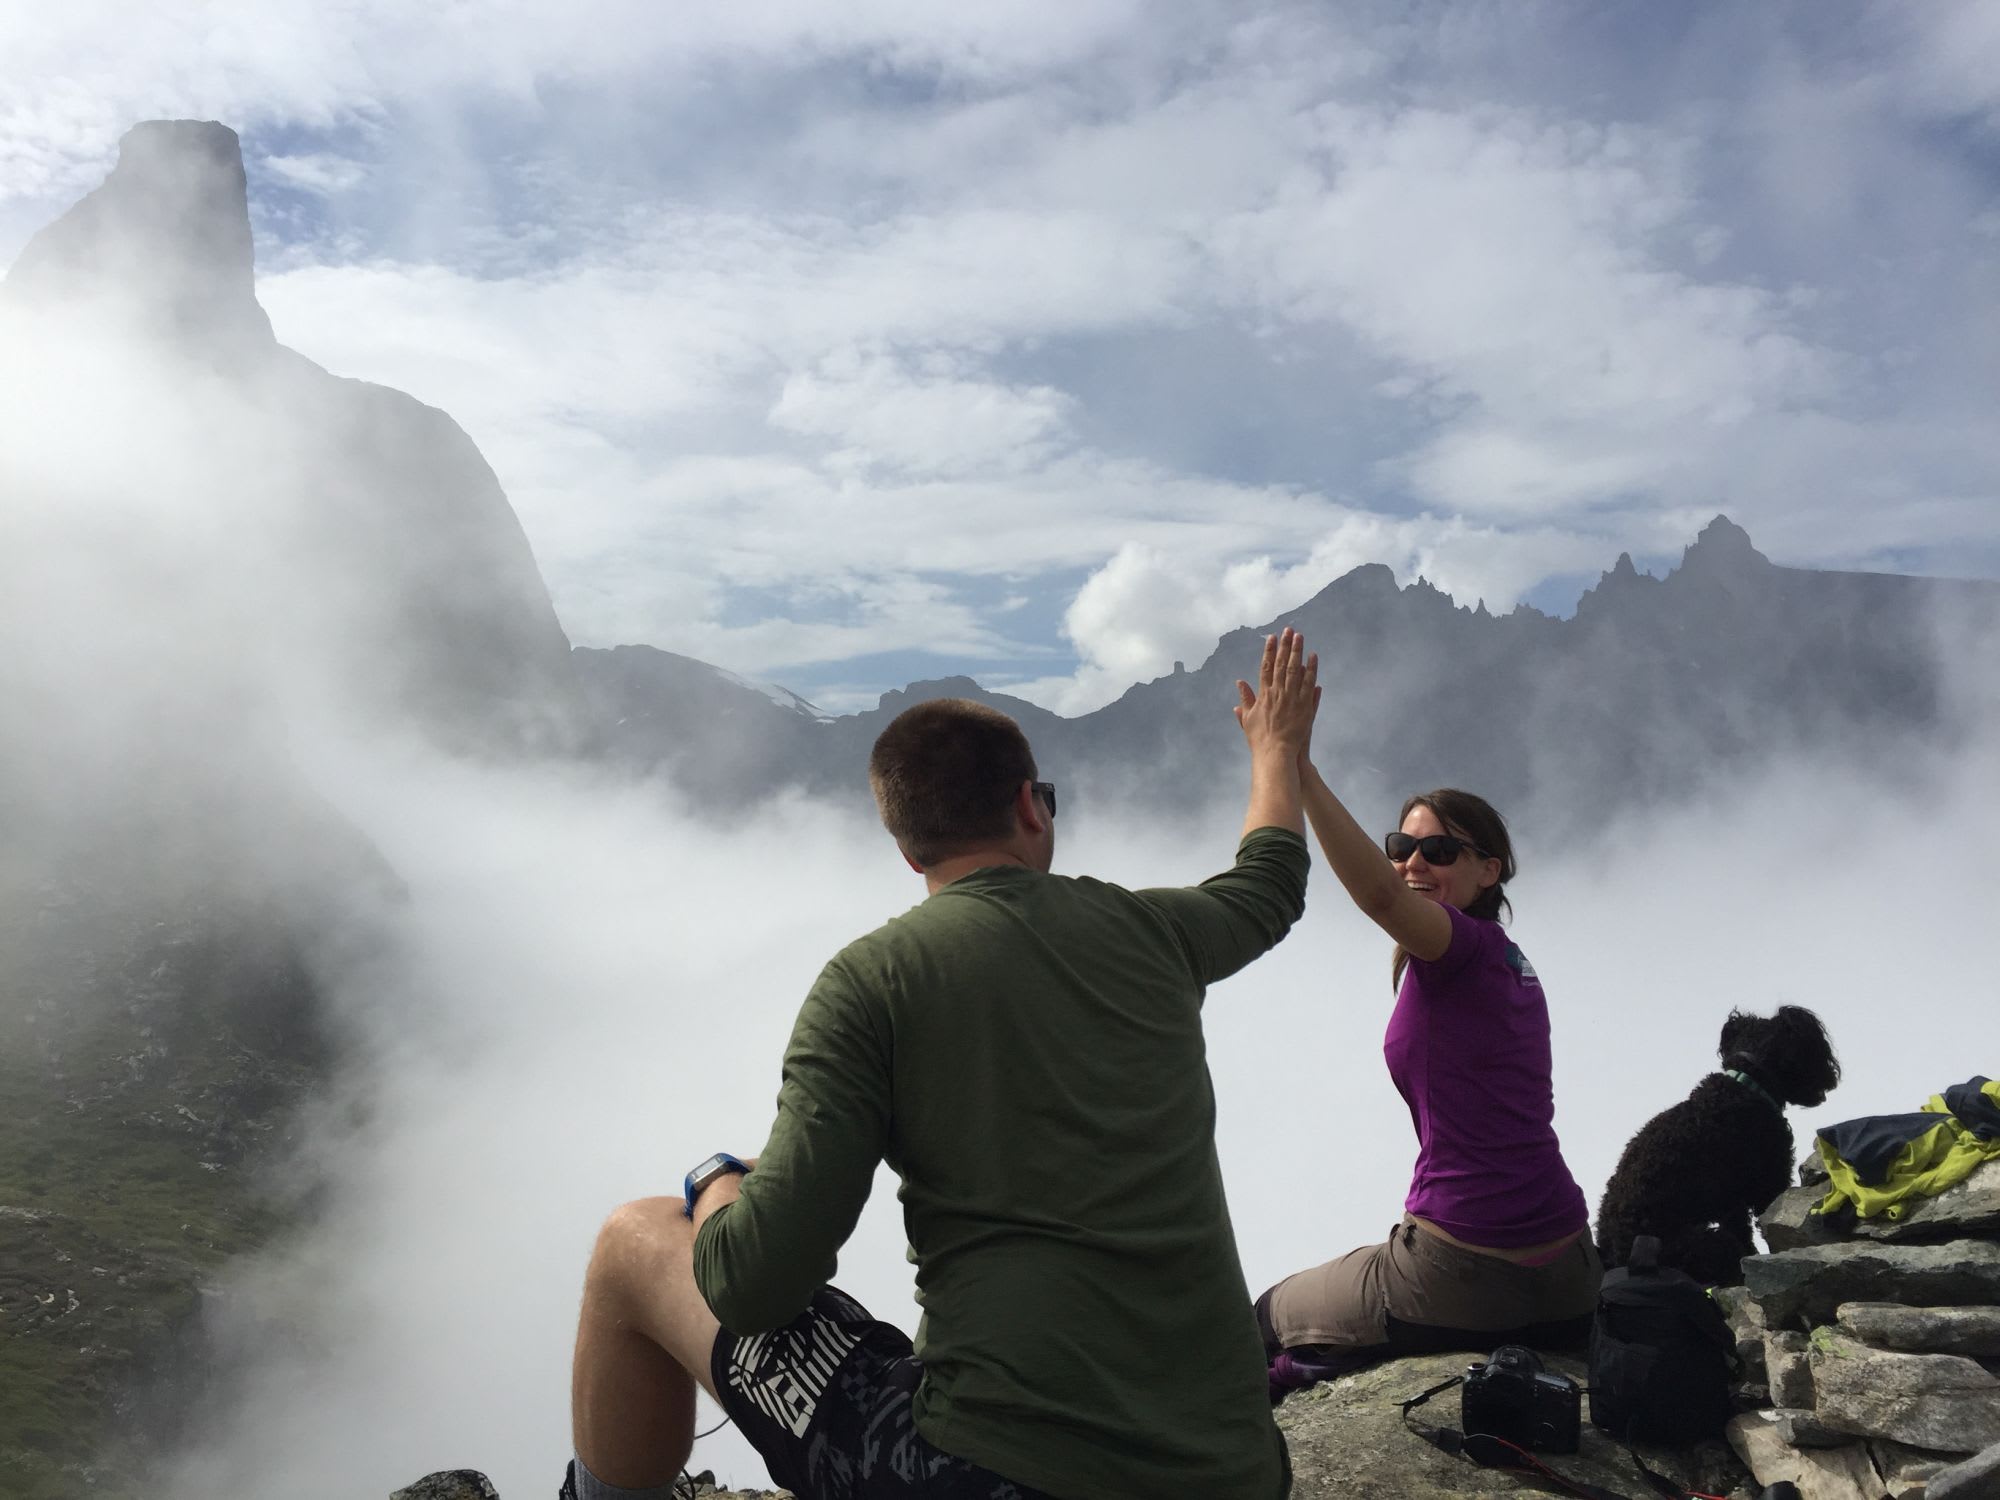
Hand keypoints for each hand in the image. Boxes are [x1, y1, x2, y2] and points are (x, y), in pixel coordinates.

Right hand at [1234, 627, 1318, 758]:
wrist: (1275, 753)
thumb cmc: (1259, 739)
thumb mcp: (1247, 718)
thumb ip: (1245, 699)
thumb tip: (1239, 683)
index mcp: (1264, 694)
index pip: (1266, 667)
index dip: (1270, 651)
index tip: (1272, 638)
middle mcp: (1278, 693)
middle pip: (1282, 664)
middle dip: (1285, 645)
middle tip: (1289, 630)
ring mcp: (1292, 698)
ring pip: (1296, 670)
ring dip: (1298, 652)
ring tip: (1300, 637)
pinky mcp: (1305, 706)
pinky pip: (1309, 684)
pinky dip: (1311, 669)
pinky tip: (1314, 657)